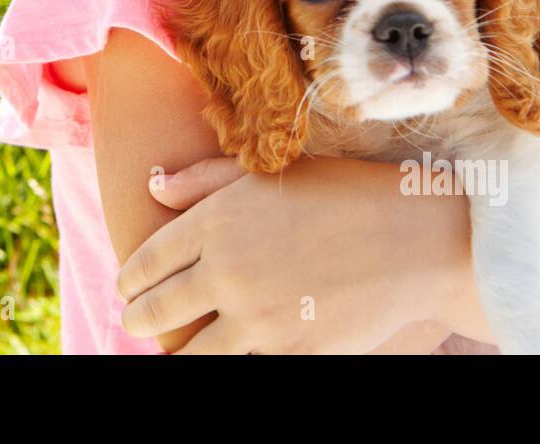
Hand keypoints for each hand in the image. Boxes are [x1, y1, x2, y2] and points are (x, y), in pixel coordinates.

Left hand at [116, 154, 469, 353]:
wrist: (411, 239)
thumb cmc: (341, 195)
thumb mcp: (268, 175)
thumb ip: (204, 180)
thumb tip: (153, 186)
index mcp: (216, 222)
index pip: (146, 262)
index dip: (130, 280)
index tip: (128, 287)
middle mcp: (226, 272)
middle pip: (155, 310)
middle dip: (139, 317)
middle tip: (137, 318)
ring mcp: (257, 319)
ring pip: (189, 353)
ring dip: (174, 351)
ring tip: (172, 348)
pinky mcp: (288, 353)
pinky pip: (239, 366)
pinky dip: (226, 360)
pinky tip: (226, 352)